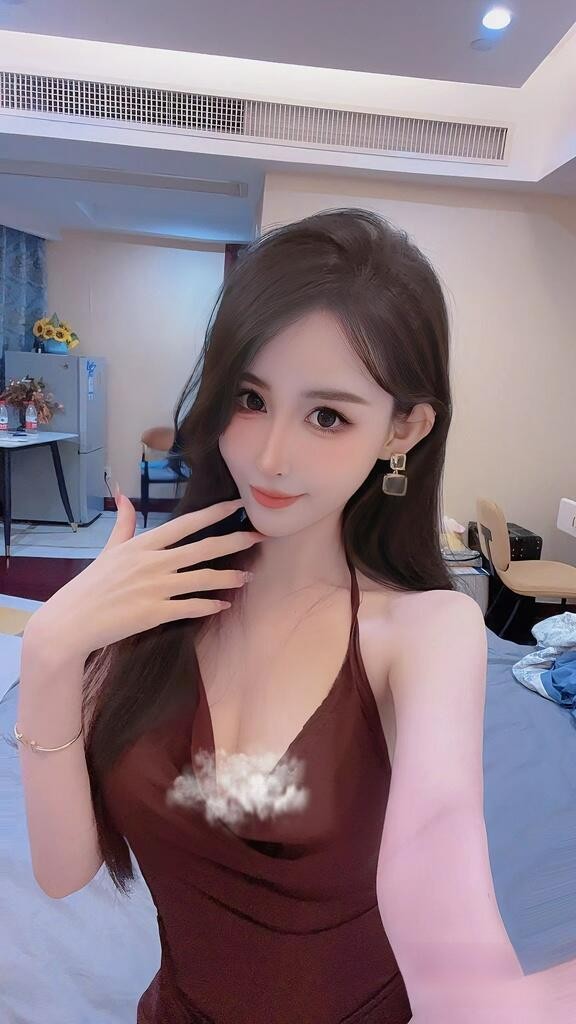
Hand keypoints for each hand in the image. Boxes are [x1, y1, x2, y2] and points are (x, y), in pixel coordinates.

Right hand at [23, 495, 261, 660]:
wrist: (72, 620)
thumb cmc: (91, 585)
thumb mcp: (109, 550)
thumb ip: (123, 524)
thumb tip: (123, 497)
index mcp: (143, 544)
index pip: (185, 524)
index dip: (213, 513)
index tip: (236, 505)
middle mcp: (152, 562)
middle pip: (203, 548)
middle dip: (234, 541)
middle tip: (259, 536)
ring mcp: (155, 587)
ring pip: (203, 578)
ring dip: (229, 577)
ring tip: (248, 576)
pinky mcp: (154, 612)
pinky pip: (191, 606)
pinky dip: (210, 605)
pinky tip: (224, 604)